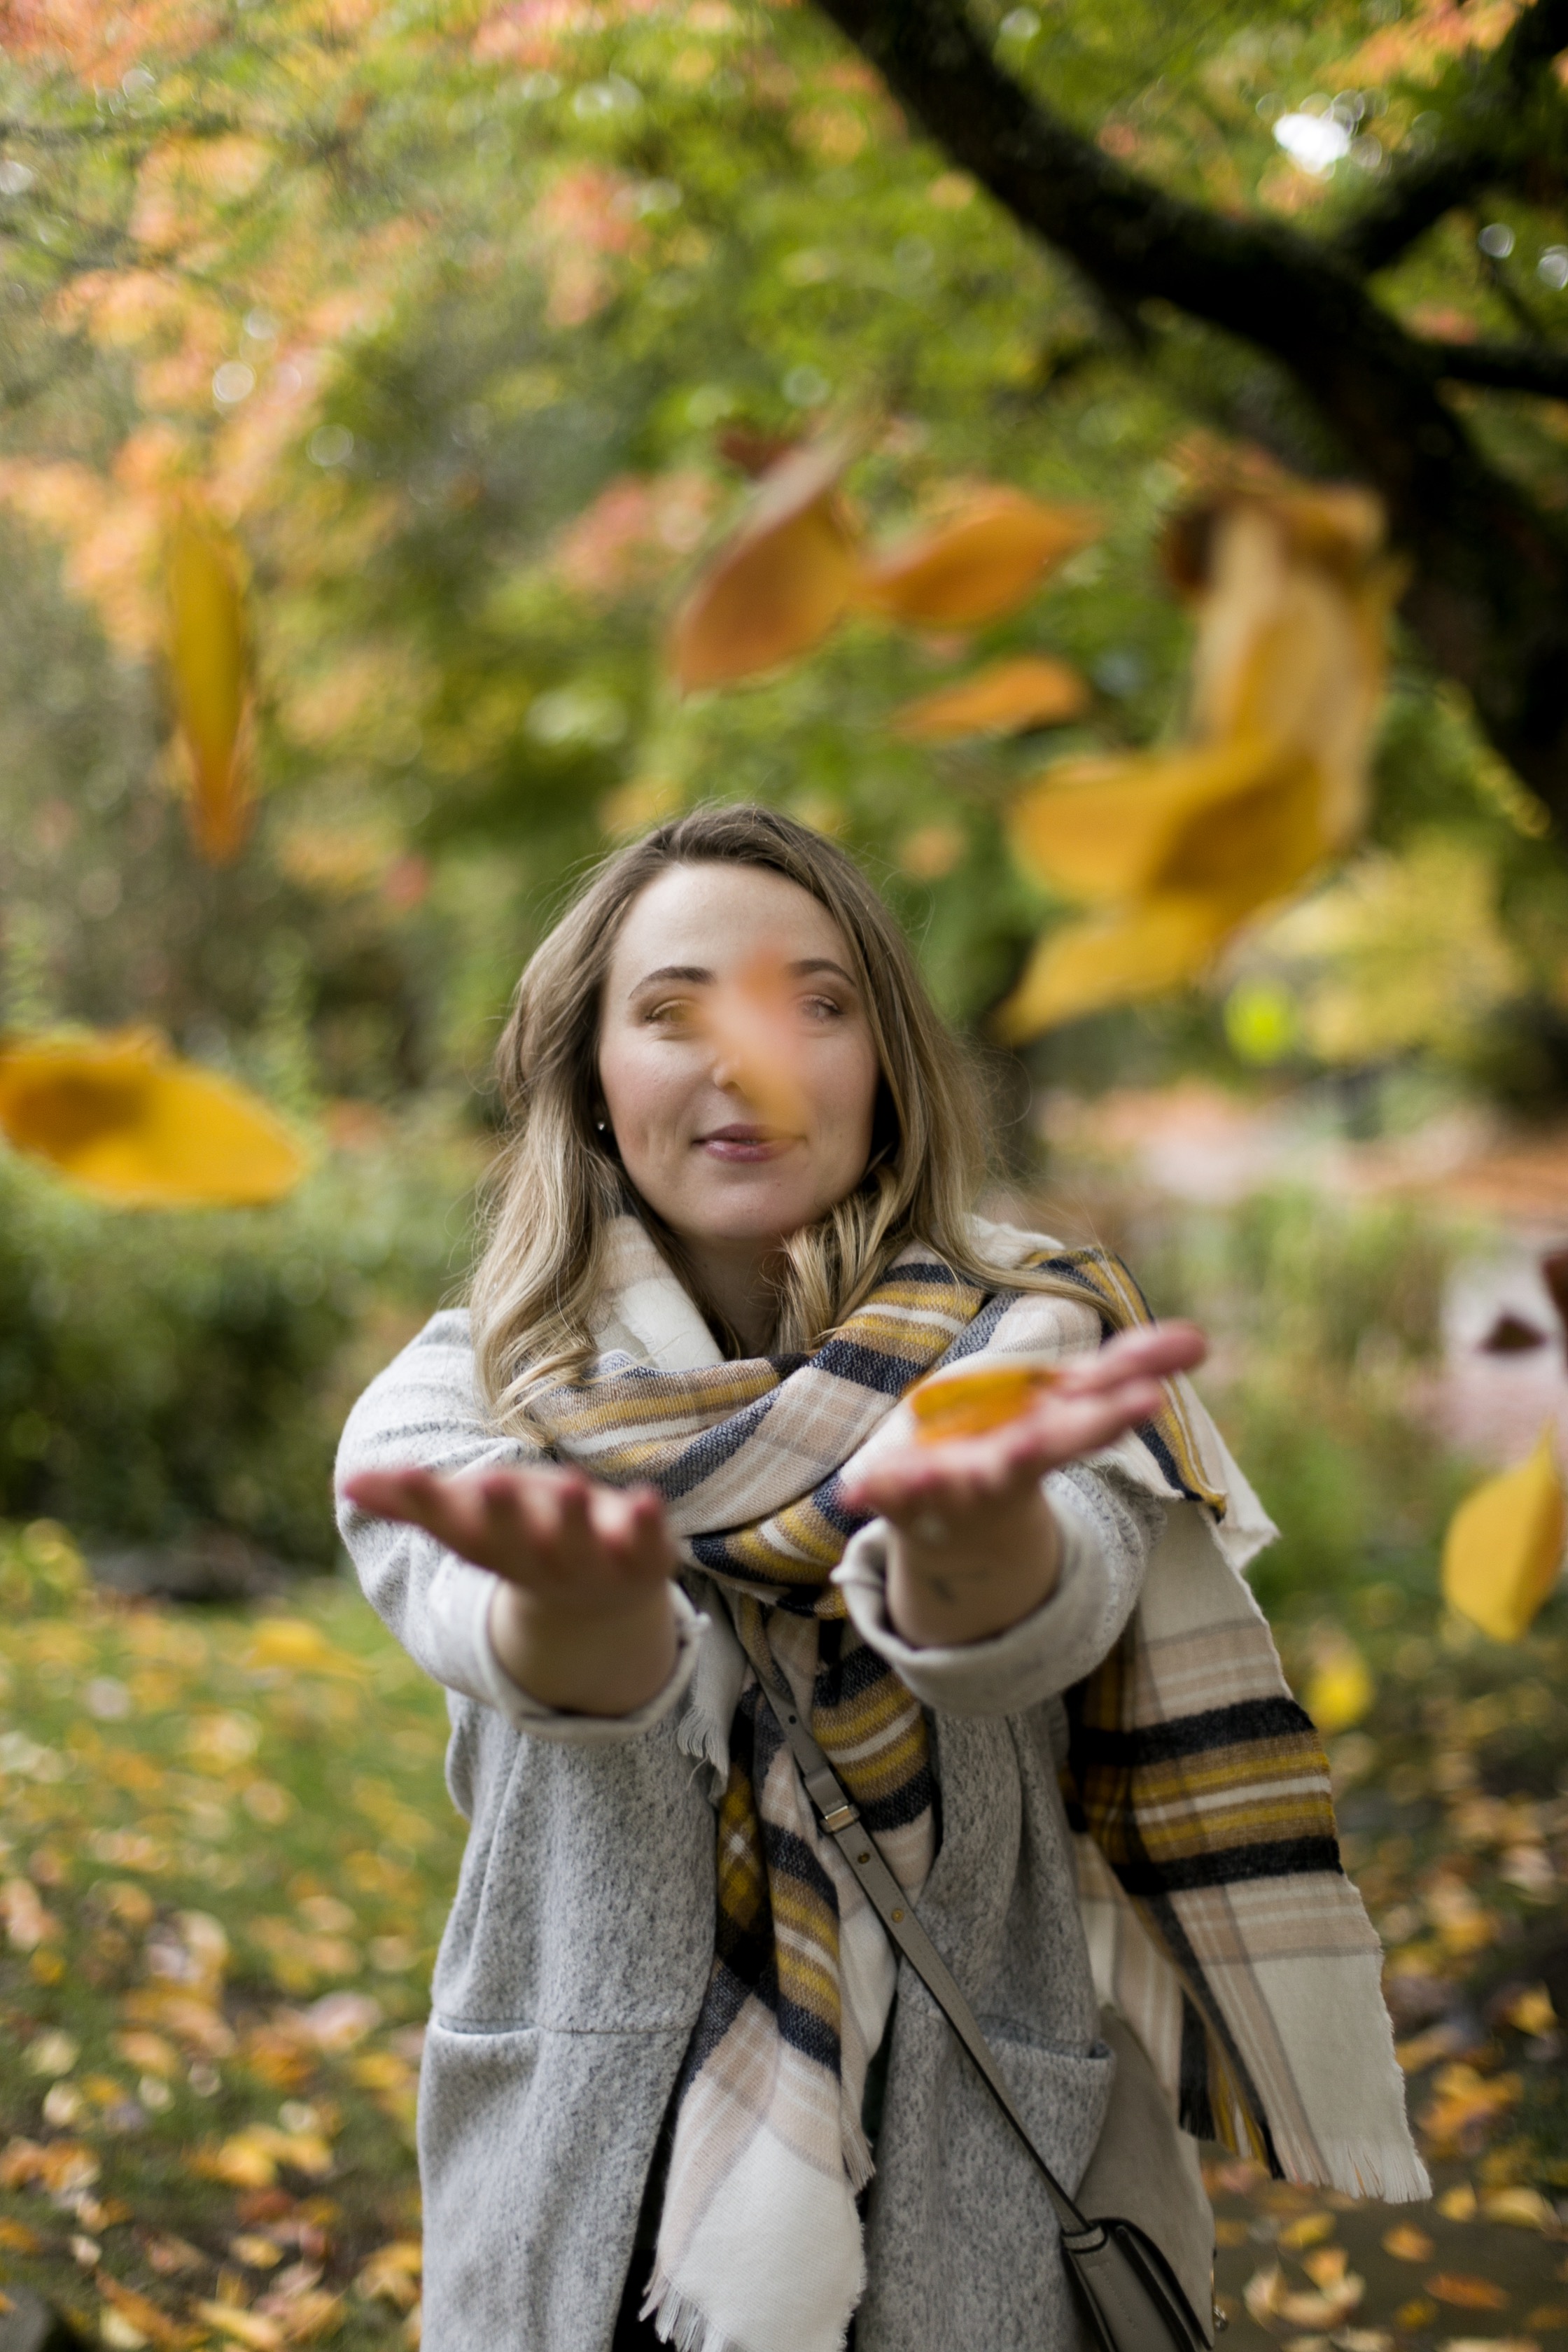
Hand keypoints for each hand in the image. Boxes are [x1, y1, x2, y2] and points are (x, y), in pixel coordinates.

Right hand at [343, 1464, 678, 1715]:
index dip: (430, 1504)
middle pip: (517, 1544)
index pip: (454, 1527)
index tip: (408, 1476)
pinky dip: (648, 1526)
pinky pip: (646, 1546)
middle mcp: (538, 1562)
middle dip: (504, 1516)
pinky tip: (646, 1497)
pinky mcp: (643, 1560)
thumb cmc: (524, 1539)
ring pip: (580, 1547)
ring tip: (570, 1484)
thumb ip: (415, 1501)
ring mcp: (592, 1566)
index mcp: (491, 1548)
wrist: (602, 1605)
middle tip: (490, 1483)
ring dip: (573, 1521)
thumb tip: (348, 1483)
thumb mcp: (470, 1521)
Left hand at [840, 1321, 1206, 1648]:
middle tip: (1063, 1431)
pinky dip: (875, 1493)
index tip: (1153, 1397)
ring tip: (934, 1470)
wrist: (964, 1531)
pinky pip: (888, 1494)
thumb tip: (1204, 1339)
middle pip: (1038, 1453)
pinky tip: (856, 1492)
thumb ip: (1131, 1368)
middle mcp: (1007, 1467)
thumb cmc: (1024, 1448)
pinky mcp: (903, 1495)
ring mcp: (955, 1486)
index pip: (1090, 1423)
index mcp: (1048, 1440)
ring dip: (952, 1477)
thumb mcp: (1072, 1403)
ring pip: (960, 1482)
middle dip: (1057, 1438)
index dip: (1118, 1410)